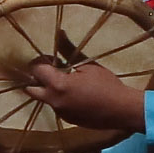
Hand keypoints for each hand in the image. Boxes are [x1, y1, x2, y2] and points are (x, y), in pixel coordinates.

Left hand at [25, 55, 146, 132]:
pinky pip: (58, 107)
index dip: (41, 62)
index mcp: (57, 85)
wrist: (123, 110)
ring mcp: (60, 112)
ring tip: (69, 83)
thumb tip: (59, 32)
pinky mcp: (68, 120)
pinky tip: (77, 96)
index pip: (35, 69)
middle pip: (30, 88)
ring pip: (45, 98)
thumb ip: (68, 50)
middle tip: (52, 72)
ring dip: (50, 90)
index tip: (52, 59)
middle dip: (37, 78)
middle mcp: (54, 101)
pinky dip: (61, 99)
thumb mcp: (88, 65)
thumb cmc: (107, 85)